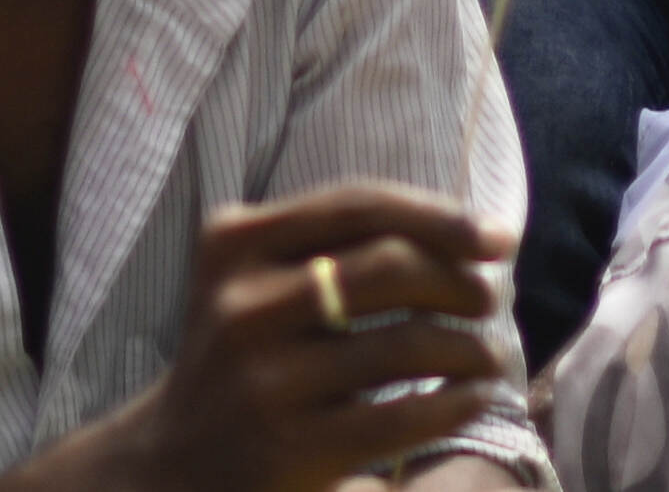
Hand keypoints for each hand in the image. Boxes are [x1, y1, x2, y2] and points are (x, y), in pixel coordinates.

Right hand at [102, 190, 522, 491]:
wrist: (170, 464)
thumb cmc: (242, 358)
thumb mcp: (255, 282)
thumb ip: (332, 245)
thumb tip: (468, 232)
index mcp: (235, 242)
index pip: (357, 204)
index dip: (440, 215)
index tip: (498, 237)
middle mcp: (242, 304)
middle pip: (388, 265)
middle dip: (458, 279)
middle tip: (490, 300)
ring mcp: (264, 379)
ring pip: (404, 343)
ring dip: (469, 346)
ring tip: (490, 356)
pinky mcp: (291, 447)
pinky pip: (401, 415)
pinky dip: (454, 403)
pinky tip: (471, 400)